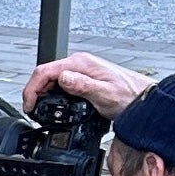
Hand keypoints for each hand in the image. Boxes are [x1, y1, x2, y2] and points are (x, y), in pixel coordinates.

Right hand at [22, 51, 152, 119]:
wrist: (144, 101)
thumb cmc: (130, 96)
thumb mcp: (104, 94)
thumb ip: (82, 86)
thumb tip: (63, 78)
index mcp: (81, 63)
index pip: (45, 71)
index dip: (32, 89)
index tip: (30, 106)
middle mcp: (79, 64)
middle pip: (45, 75)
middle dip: (35, 92)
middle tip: (33, 112)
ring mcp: (81, 72)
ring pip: (52, 80)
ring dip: (43, 95)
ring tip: (40, 112)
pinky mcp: (84, 80)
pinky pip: (62, 85)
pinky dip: (54, 96)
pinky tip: (56, 107)